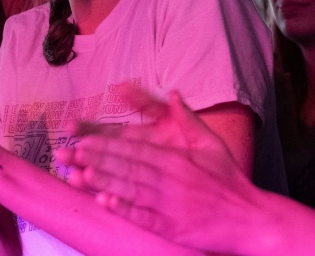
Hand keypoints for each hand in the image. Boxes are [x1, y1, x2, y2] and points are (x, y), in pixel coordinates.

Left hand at [56, 87, 256, 251]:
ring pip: (128, 190)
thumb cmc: (229, 180)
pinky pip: (142, 217)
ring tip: (76, 176)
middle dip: (94, 160)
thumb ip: (188, 117)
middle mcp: (168, 180)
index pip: (132, 149)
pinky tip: (104, 203)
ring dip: (100, 183)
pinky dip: (123, 210)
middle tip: (68, 156)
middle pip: (124, 167)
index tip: (82, 140)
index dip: (105, 145)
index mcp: (174, 160)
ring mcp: (169, 205)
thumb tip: (174, 93)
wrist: (251, 220)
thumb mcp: (211, 144)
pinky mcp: (171, 227)